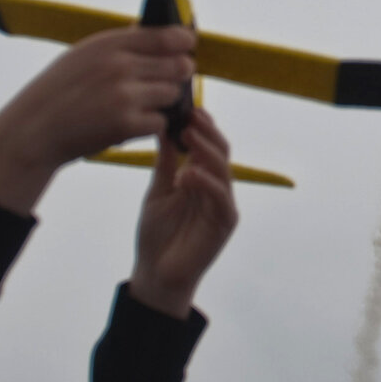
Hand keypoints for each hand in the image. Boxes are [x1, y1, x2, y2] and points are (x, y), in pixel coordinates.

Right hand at [0, 26, 195, 215]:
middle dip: (177, 74)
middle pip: (178, 65)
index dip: (184, 42)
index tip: (187, 46)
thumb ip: (120, 45)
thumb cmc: (58, 92)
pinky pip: (160, 122)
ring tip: (141, 104)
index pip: (167, 36)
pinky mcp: (126, 125)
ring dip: (163, 102)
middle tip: (165, 81)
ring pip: (172, 94)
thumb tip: (157, 33)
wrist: (33, 131)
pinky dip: (151, 125)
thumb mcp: (83, 55)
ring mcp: (124, 96)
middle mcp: (120, 66)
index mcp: (109, 44)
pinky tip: (133, 123)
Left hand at [127, 107, 238, 319]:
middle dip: (207, 131)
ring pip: (223, 169)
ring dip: (206, 150)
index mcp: (201, 177)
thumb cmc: (156, 234)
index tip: (186, 107)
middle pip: (220, 151)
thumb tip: (164, 127)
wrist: (155, 273)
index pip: (206, 144)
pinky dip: (205, 182)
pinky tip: (187, 174)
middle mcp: (215, 187)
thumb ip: (165, 162)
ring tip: (187, 136)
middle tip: (190, 116)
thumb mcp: (157, 190)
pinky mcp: (225, 223)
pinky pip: (221, 196)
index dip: (200, 125)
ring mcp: (222, 204)